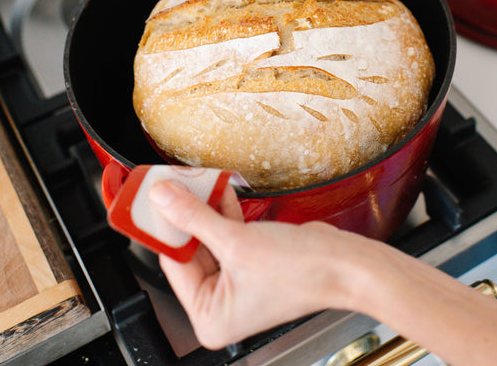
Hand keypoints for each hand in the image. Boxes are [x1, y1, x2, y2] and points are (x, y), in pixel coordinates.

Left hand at [149, 181, 354, 348]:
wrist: (346, 262)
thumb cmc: (303, 271)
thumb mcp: (237, 242)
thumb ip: (194, 217)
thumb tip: (162, 199)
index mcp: (209, 316)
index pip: (173, 262)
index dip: (162, 227)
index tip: (150, 198)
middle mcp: (220, 302)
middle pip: (189, 249)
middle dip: (183, 213)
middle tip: (170, 183)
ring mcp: (236, 280)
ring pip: (207, 237)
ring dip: (203, 207)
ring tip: (190, 179)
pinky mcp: (251, 260)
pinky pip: (226, 232)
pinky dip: (222, 210)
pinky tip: (215, 187)